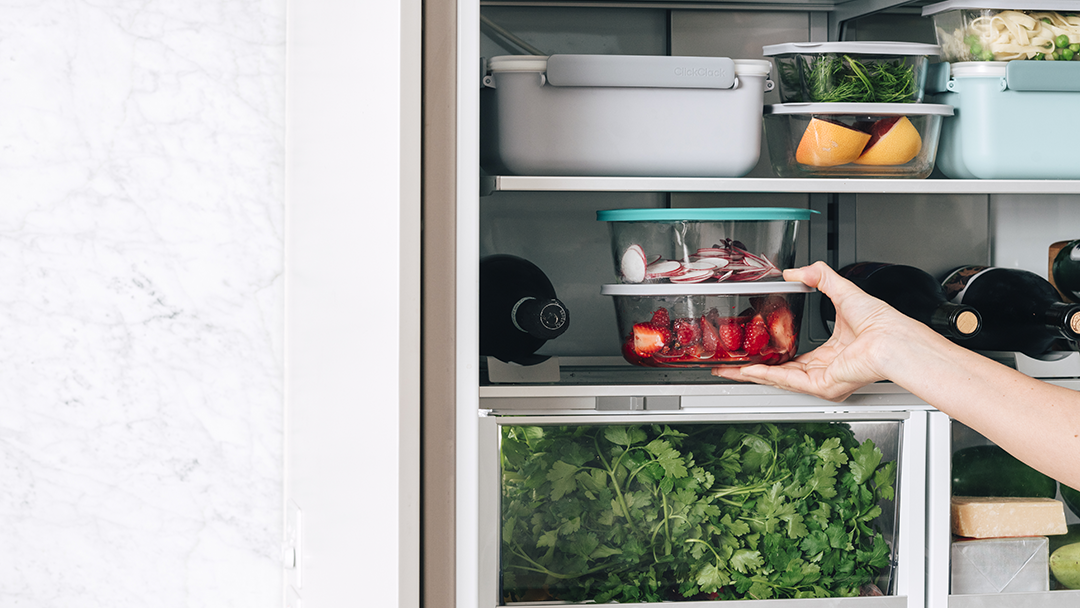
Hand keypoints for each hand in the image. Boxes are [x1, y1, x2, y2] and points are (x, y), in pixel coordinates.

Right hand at [711, 261, 924, 400]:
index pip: (796, 357)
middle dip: (755, 368)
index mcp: (833, 353)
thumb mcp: (842, 291)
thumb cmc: (881, 323)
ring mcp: (824, 380)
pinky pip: (788, 381)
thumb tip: (796, 272)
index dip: (774, 352)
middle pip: (782, 371)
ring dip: (754, 373)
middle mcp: (827, 370)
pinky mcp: (822, 386)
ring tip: (732, 368)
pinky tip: (749, 370)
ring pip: (780, 378)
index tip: (756, 348)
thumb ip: (819, 277)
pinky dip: (766, 375)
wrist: (892, 338)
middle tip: (734, 363)